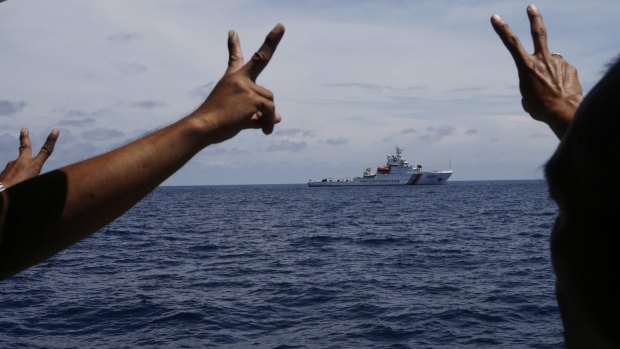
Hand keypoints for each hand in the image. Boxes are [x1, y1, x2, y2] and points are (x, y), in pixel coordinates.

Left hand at [0, 128, 58, 187]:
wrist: (2, 193)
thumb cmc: (20, 192)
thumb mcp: (33, 185)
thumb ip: (31, 178)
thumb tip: (25, 175)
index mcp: (33, 166)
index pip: (46, 151)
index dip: (51, 140)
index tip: (55, 130)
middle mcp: (21, 162)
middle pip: (25, 147)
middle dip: (25, 138)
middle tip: (24, 129)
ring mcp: (10, 165)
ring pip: (16, 169)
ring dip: (17, 176)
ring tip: (17, 186)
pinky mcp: (3, 171)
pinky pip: (9, 176)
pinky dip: (11, 182)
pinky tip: (10, 189)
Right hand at [193, 23, 284, 144]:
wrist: (203, 127)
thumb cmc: (216, 125)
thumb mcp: (238, 118)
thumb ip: (258, 116)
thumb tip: (278, 118)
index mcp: (231, 80)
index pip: (234, 59)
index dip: (234, 45)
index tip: (233, 32)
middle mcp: (238, 78)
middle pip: (261, 58)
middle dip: (272, 40)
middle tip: (281, 26)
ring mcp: (245, 85)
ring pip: (270, 100)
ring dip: (268, 115)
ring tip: (261, 128)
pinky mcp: (251, 97)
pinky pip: (270, 110)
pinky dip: (268, 122)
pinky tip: (264, 131)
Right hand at [491, 5, 582, 138]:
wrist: (565, 113)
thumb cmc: (541, 109)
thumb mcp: (527, 98)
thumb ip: (531, 82)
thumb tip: (543, 75)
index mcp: (527, 67)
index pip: (512, 44)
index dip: (502, 29)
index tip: (496, 17)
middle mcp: (543, 60)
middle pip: (538, 33)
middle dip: (534, 18)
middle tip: (531, 7)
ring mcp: (558, 62)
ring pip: (550, 63)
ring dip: (549, 74)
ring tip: (552, 90)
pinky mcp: (570, 67)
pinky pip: (562, 71)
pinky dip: (560, 79)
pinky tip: (561, 90)